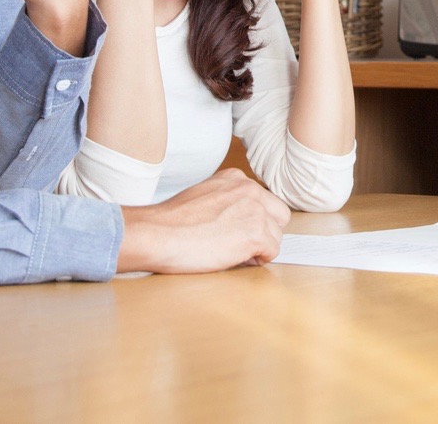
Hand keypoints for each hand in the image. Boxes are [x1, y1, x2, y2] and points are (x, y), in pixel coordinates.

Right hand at [116, 169, 290, 273]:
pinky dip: (258, 260)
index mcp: (235, 178)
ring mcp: (254, 209)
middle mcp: (249, 188)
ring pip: (277, 235)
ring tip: (232, 252)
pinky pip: (272, 251)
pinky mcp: (255, 232)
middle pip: (279, 215)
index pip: (264, 200)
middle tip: (241, 244)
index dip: (254, 220)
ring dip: (259, 248)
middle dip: (266, 231)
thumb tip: (240, 220)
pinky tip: (235, 258)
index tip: (237, 230)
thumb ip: (227, 201)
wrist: (157, 234)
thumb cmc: (171, 222)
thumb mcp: (204, 196)